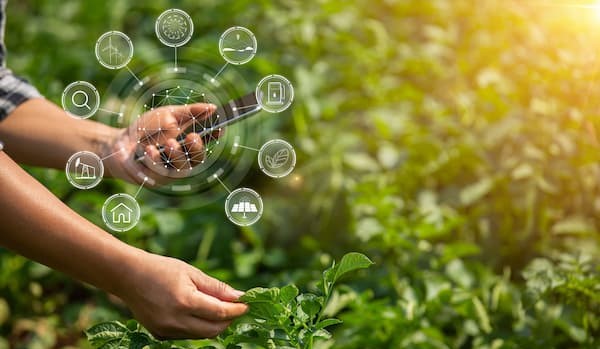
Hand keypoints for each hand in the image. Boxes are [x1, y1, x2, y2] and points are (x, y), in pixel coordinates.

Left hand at [103, 103, 218, 184]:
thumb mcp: (169, 115)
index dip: (215, 136)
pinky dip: (154, 160)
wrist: (120, 142)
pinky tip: (149, 150)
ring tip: (169, 142)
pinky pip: (158, 173)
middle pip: (196, 159)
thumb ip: (190, 112)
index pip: (207, 142)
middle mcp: (183, 161)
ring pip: (179, 168)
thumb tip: (212, 107)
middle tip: (191, 136)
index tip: (219, 128)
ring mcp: (170, 172)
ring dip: (175, 154)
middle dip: (196, 148)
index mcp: (189, 145)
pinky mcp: (154, 180)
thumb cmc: (147, 129)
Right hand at [117, 251, 247, 338]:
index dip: (236, 310)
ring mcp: (166, 330)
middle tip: (235, 308)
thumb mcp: (191, 273)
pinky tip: (198, 313)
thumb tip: (238, 296)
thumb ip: (215, 287)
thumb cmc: (160, 269)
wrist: (128, 276)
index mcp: (185, 302)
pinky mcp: (159, 334)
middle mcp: (175, 321)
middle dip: (227, 321)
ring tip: (217, 308)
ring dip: (213, 325)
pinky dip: (197, 327)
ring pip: (200, 335)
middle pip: (213, 330)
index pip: (220, 313)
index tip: (246, 304)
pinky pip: (186, 335)